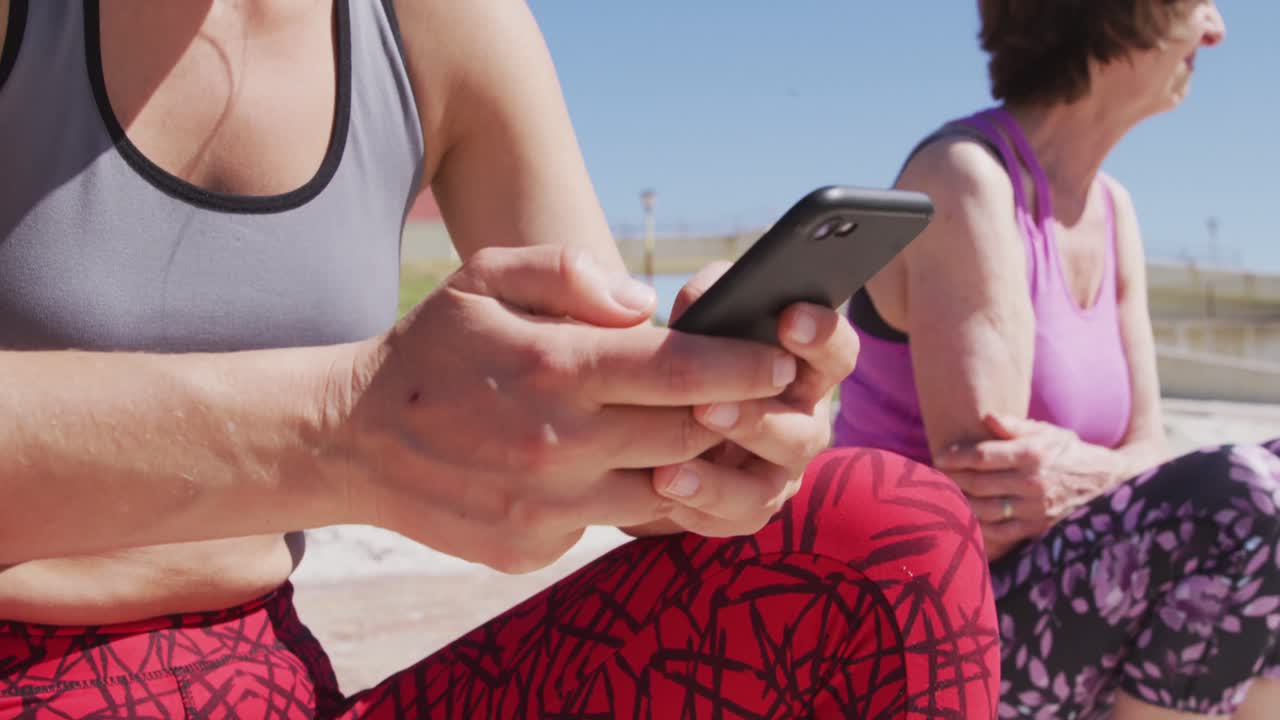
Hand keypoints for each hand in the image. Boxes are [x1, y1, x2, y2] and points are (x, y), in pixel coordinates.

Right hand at [330, 246, 799, 572]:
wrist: (353, 439)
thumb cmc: (433, 348)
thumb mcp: (484, 277)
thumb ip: (568, 271)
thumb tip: (645, 303)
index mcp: (556, 366)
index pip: (680, 370)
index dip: (742, 364)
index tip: (777, 359)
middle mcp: (559, 443)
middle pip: (689, 434)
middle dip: (735, 414)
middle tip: (760, 395)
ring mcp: (547, 505)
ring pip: (661, 490)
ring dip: (690, 463)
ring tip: (700, 432)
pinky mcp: (532, 546)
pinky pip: (609, 525)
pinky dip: (625, 497)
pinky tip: (618, 469)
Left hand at [626, 261, 859, 537]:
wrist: (650, 421)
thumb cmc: (690, 357)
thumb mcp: (697, 320)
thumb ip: (706, 299)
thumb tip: (701, 302)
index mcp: (803, 368)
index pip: (837, 351)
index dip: (822, 336)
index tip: (790, 319)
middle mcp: (802, 423)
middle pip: (804, 431)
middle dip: (756, 420)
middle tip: (706, 407)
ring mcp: (779, 473)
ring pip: (766, 486)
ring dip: (720, 479)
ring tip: (670, 469)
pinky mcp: (746, 509)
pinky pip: (733, 520)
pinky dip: (697, 507)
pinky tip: (662, 490)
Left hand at [934, 414, 1100, 559]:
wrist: (1105, 482)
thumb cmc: (1067, 453)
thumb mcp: (1046, 432)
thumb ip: (1014, 426)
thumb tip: (987, 416)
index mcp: (1033, 454)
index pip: (984, 456)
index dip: (957, 456)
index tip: (939, 456)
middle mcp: (1034, 482)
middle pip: (980, 483)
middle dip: (952, 480)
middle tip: (934, 477)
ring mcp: (1036, 508)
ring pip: (986, 509)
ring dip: (961, 503)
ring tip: (944, 496)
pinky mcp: (1037, 528)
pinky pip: (1000, 532)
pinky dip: (979, 527)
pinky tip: (965, 518)